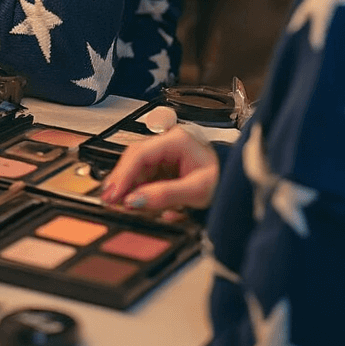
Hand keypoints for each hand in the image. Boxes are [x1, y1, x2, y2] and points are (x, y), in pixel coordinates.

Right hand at [100, 126, 219, 214]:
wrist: (236, 182)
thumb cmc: (222, 180)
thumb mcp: (197, 191)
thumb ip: (166, 195)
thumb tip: (136, 200)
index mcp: (176, 140)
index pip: (140, 154)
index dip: (123, 174)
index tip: (113, 194)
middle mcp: (168, 143)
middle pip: (135, 160)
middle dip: (121, 181)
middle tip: (109, 201)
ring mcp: (165, 155)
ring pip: (137, 169)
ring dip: (128, 188)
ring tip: (119, 204)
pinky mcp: (164, 167)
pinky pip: (144, 178)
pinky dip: (138, 191)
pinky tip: (133, 202)